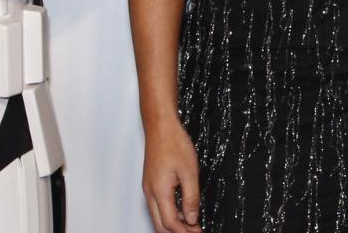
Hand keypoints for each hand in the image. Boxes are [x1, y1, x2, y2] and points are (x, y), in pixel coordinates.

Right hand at [142, 117, 201, 232]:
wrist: (160, 125)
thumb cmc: (174, 143)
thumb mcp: (189, 172)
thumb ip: (191, 198)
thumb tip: (192, 218)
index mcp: (159, 191)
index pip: (170, 223)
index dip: (185, 232)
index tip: (198, 232)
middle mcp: (150, 192)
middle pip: (160, 225)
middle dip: (176, 232)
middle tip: (194, 232)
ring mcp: (149, 187)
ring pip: (158, 216)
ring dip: (173, 224)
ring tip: (191, 224)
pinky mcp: (151, 182)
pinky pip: (158, 205)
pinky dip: (169, 213)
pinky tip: (182, 211)